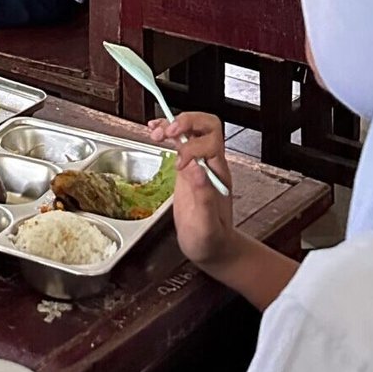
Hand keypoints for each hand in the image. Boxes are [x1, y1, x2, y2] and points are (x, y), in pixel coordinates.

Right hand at [146, 113, 234, 269]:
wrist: (213, 249)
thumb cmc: (211, 240)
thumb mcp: (207, 225)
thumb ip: (203, 197)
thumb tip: (196, 167)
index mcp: (218, 176)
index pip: (211, 143)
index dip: (193, 147)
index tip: (179, 164)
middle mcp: (211, 165)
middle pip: (207, 126)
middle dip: (186, 122)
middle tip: (168, 131)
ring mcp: (199, 164)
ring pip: (193, 129)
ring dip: (174, 123)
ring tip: (155, 130)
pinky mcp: (187, 168)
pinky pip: (180, 142)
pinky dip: (166, 131)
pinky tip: (154, 131)